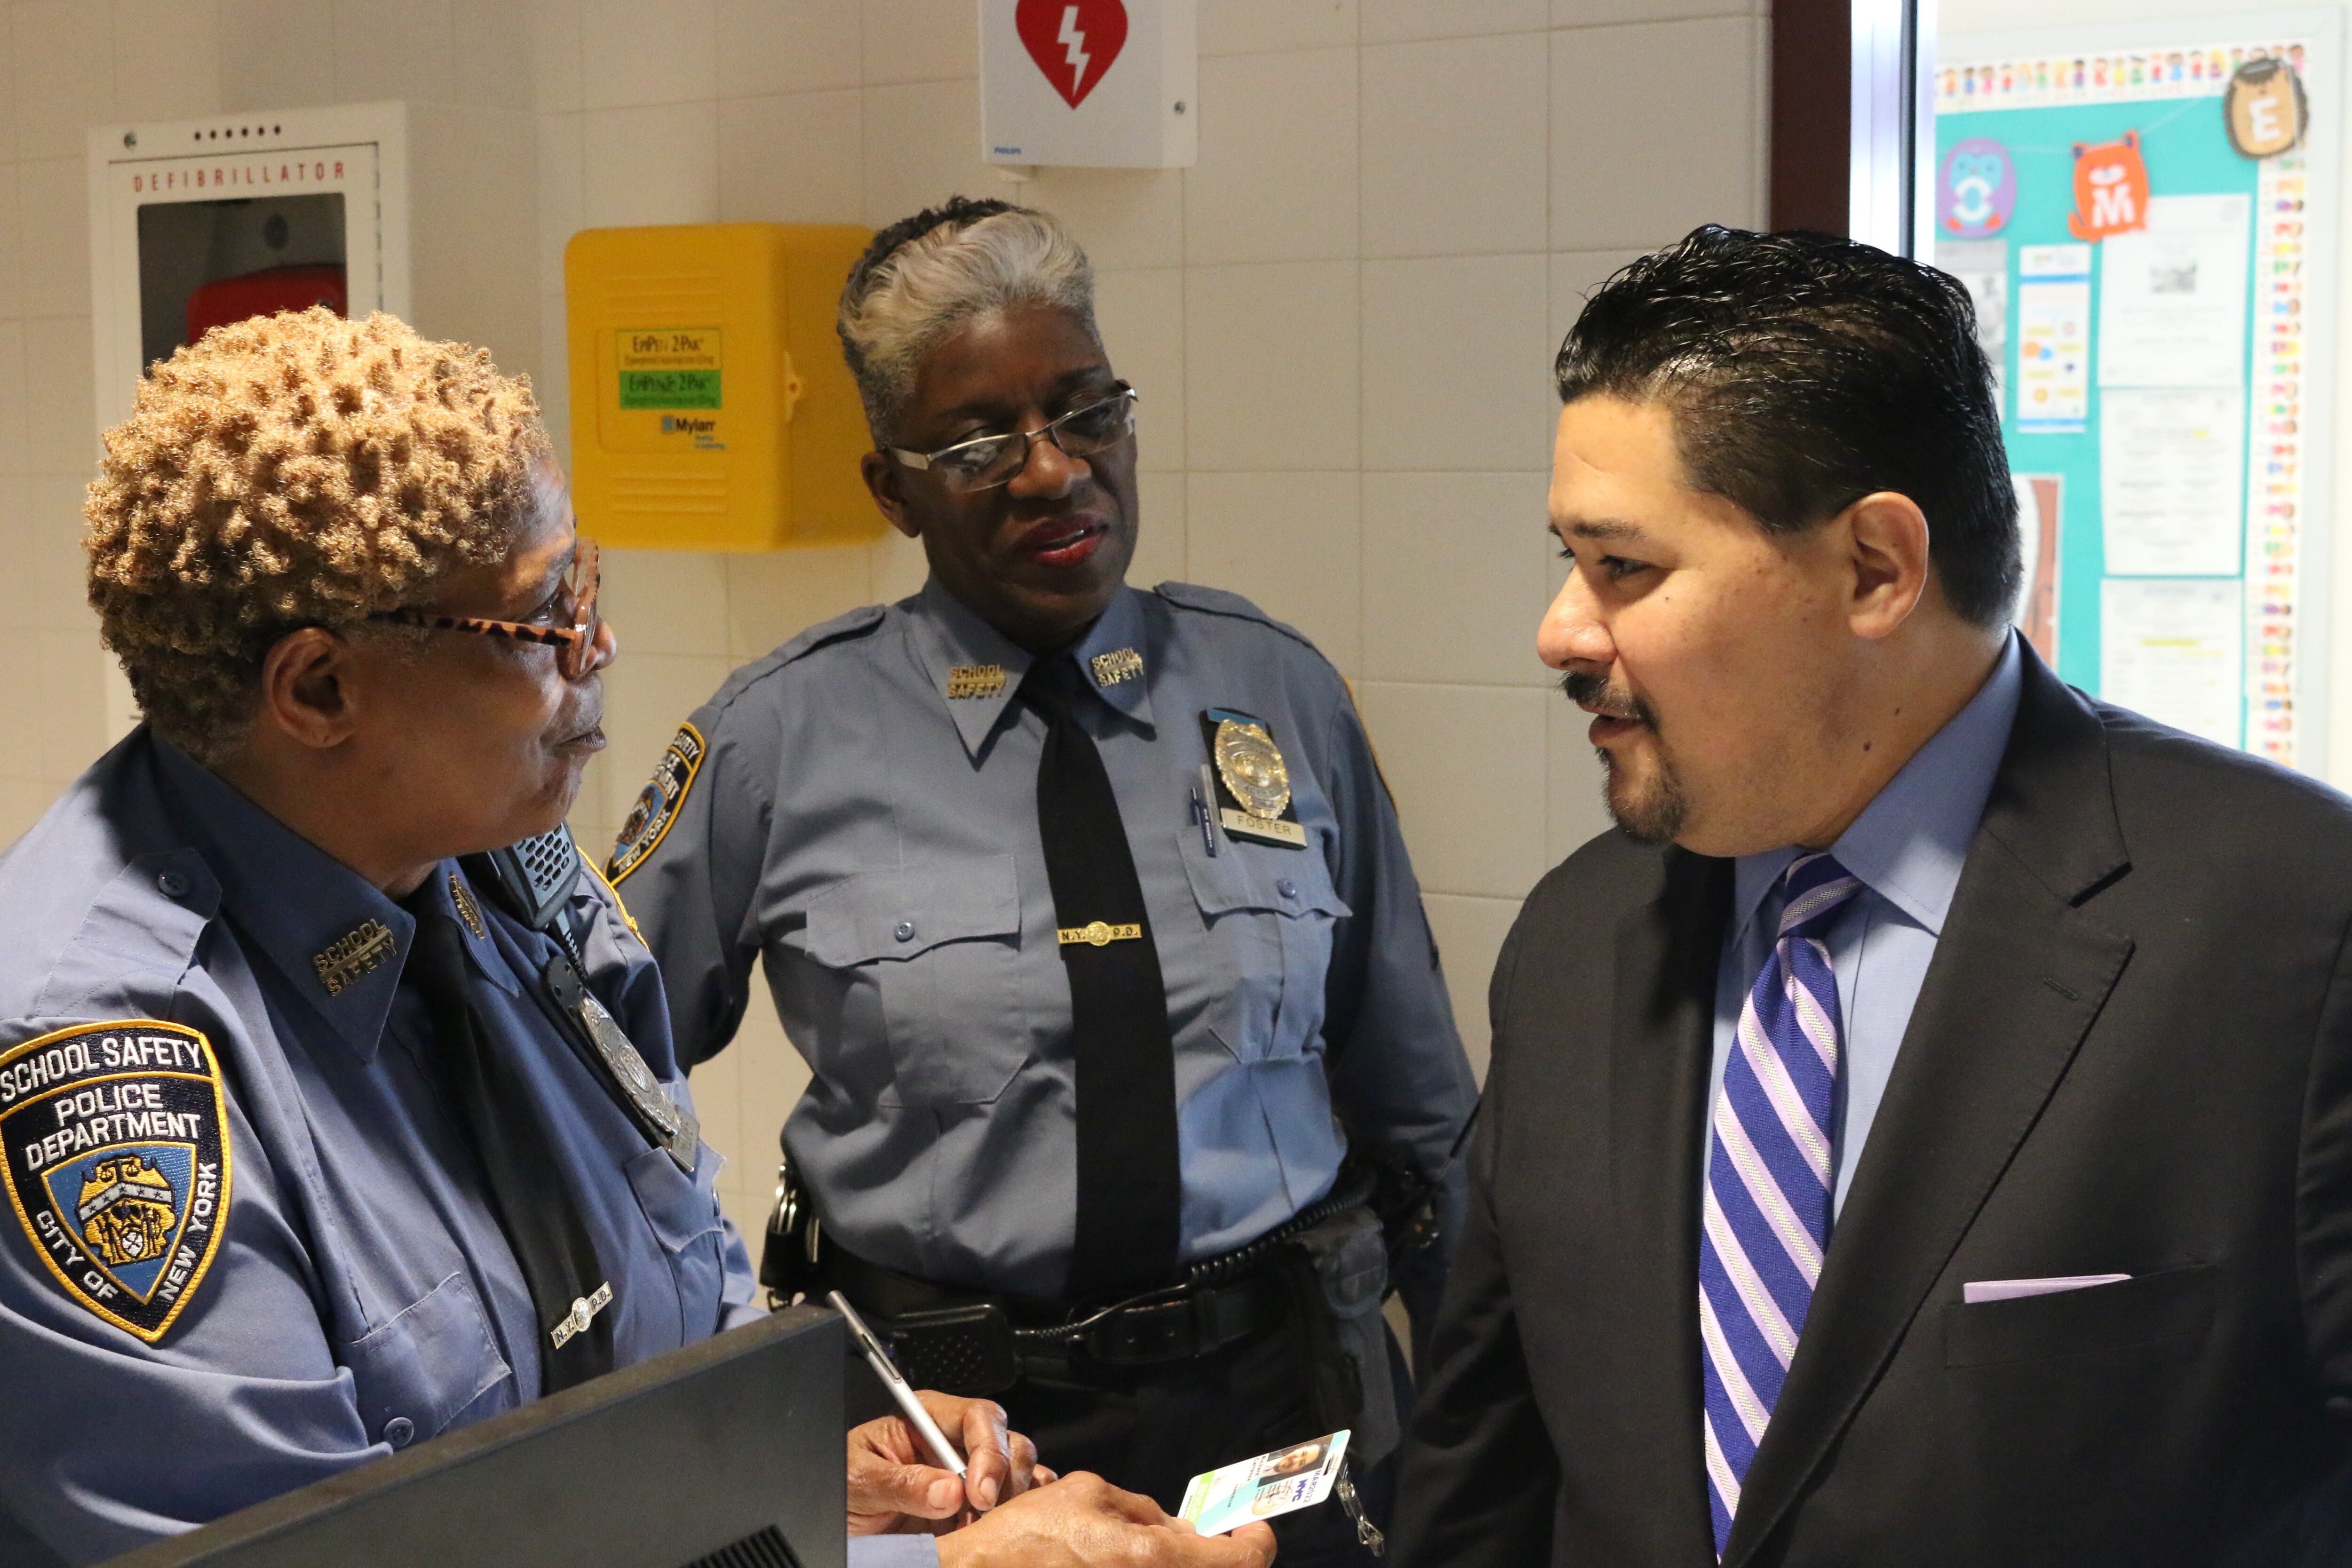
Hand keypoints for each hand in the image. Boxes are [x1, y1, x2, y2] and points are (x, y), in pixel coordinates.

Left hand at [847, 1391, 1050, 1534]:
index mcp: (926, 1421)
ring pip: (1018, 1470)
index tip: (978, 1492)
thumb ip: (901, 1483)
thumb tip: (950, 1489)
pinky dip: (1020, 1512)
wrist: (845, 1530)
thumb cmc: (843, 1493)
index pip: (977, 1417)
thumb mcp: (859, 1482)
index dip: (987, 1450)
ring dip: (1009, 1500)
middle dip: (1003, 1478)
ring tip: (978, 1528)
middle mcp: (954, 1443)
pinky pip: (1018, 1498)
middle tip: (981, 1514)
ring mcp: (969, 1475)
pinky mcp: (977, 1506)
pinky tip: (1002, 1529)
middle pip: (1007, 1441)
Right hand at [935, 1472, 1277, 1567]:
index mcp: (1151, 1559)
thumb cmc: (1022, 1542)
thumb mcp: (1086, 1493)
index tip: (1250, 1528)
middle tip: (1203, 1539)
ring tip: (1149, 1550)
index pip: (1243, 1561)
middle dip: (1215, 1556)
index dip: (1255, 1541)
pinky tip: (1127, 1563)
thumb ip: (1141, 1508)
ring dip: (1181, 1564)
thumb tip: (1179, 1526)